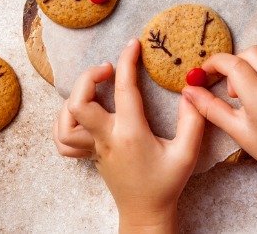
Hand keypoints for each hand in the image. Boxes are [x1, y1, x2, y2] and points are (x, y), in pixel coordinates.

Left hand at [53, 39, 204, 231]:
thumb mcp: (187, 153)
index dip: (128, 62)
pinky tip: (81, 112)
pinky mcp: (89, 155)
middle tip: (109, 69)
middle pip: (80, 102)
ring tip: (95, 89)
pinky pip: (63, 139)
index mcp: (131, 134)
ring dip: (75, 98)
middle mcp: (107, 139)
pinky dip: (65, 121)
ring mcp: (94, 148)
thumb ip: (193, 121)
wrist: (146, 213)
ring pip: (65, 121)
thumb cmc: (166, 184)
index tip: (133, 44)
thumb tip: (191, 91)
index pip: (124, 89)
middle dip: (90, 77)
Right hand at [181, 46, 256, 184]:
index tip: (206, 71)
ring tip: (249, 94)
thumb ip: (211, 108)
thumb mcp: (237, 131)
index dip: (216, 63)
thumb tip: (188, 90)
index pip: (234, 65)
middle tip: (231, 87)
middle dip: (235, 63)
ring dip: (251, 67)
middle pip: (251, 53)